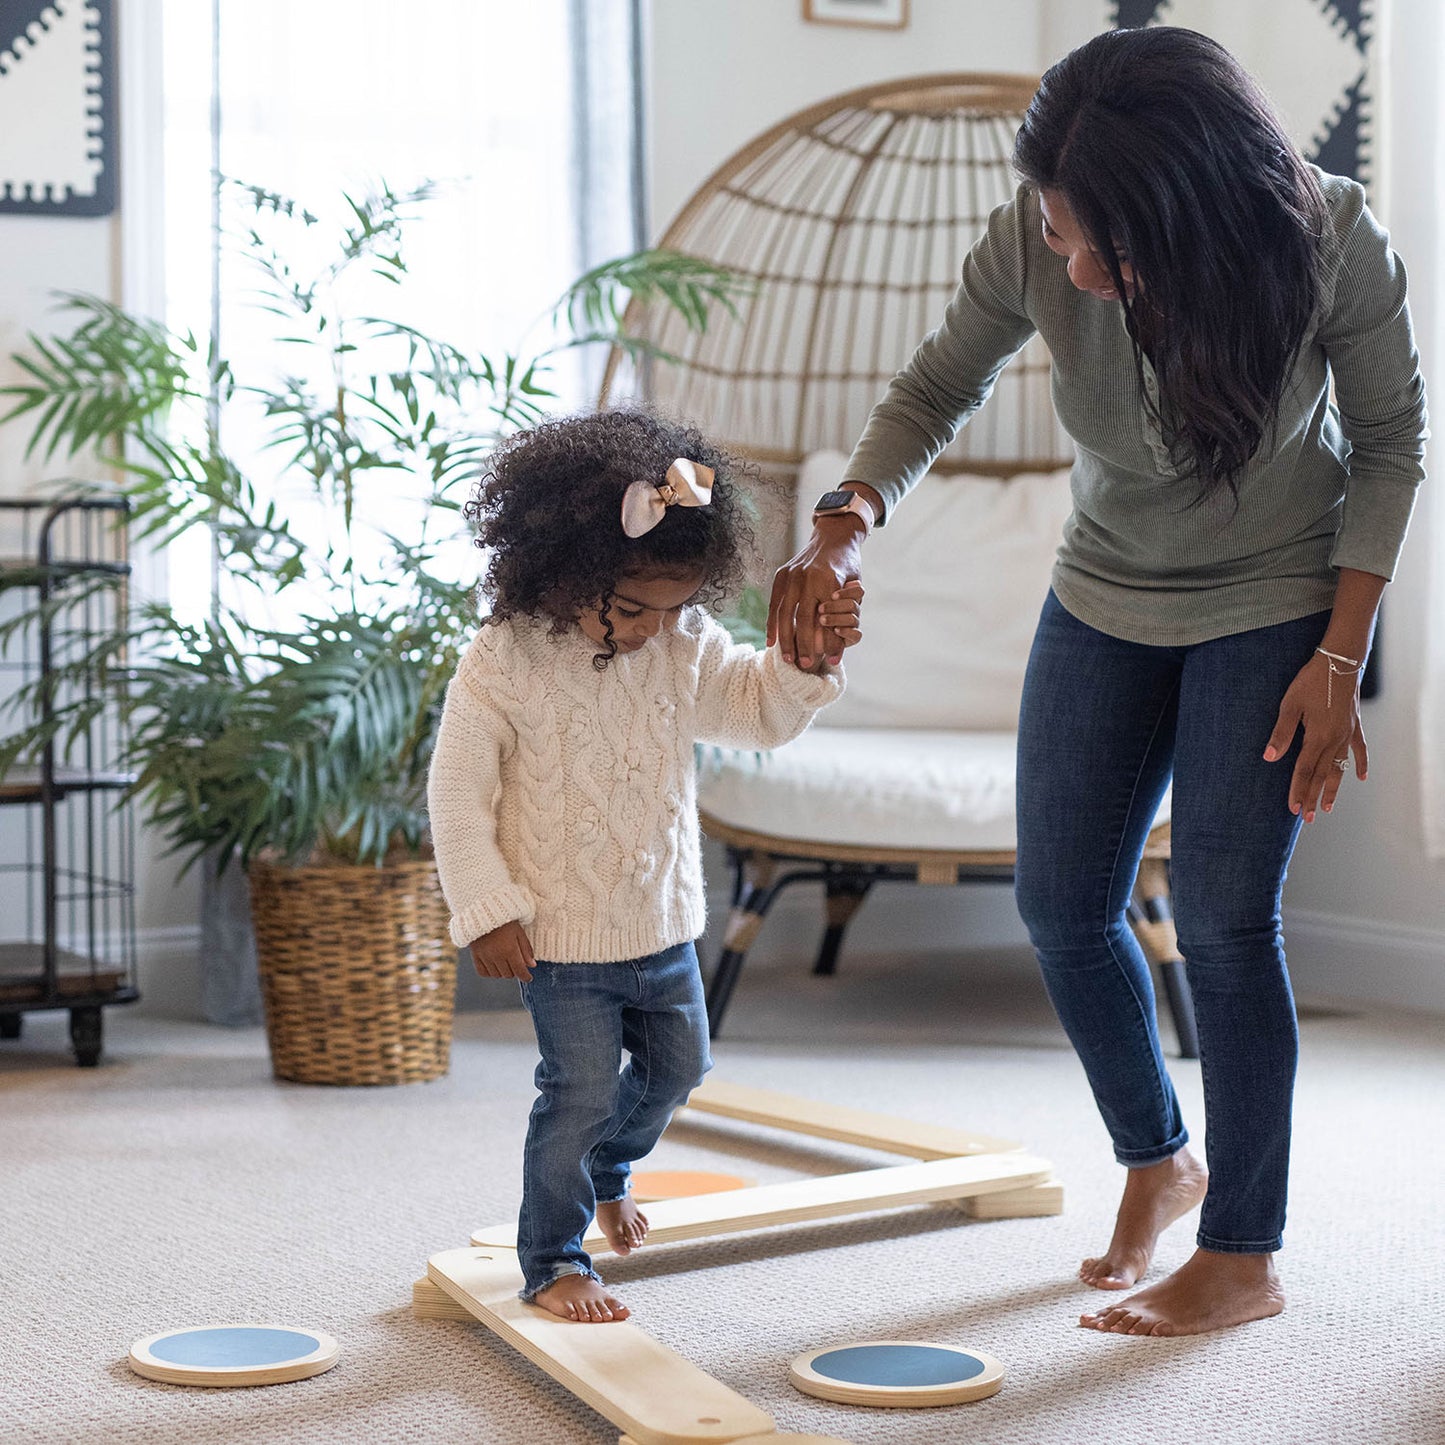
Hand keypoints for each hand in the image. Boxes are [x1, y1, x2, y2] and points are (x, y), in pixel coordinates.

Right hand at [468, 920, 535, 978]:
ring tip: (505, 962)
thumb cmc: (505, 919)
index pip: (520, 971)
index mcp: (510, 950)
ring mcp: (485, 957)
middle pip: (508, 974)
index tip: (528, 978)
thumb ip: (526, 949)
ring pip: (496, 975)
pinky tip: (494, 965)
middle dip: (515, 971)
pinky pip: (483, 972)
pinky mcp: (475, 956)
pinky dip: (490, 972)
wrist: (483, 910)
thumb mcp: (519, 932)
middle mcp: (497, 956)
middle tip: (516, 963)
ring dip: (503, 971)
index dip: (526, 977)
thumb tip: (532, 965)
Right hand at [768, 520, 863, 669]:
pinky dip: (772, 623)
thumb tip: (838, 652)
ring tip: (787, 658)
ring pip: (785, 613)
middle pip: (804, 619)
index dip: (827, 643)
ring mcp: (792, 574)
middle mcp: (809, 577)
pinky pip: (774, 603)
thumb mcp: (855, 589)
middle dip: (803, 645)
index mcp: (830, 581)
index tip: (829, 661)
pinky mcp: (782, 573)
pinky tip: (771, 641)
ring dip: (785, 638)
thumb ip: (847, 618)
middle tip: (804, 665)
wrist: (834, 536)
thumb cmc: (848, 567)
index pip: (826, 620)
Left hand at [1262, 652, 1368, 822]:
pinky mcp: (1355, 726)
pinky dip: (1360, 764)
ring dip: (1334, 788)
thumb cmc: (1310, 682)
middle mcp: (1334, 740)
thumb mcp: (1290, 705)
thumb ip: (1281, 733)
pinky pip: (1359, 750)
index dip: (1298, 791)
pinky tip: (1361, 778)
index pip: (1304, 772)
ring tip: (1329, 807)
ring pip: (1339, 768)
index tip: (1293, 809)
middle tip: (1308, 818)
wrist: (1339, 663)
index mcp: (1316, 738)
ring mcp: (1347, 734)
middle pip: (1322, 775)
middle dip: (1313, 797)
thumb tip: (1270, 757)